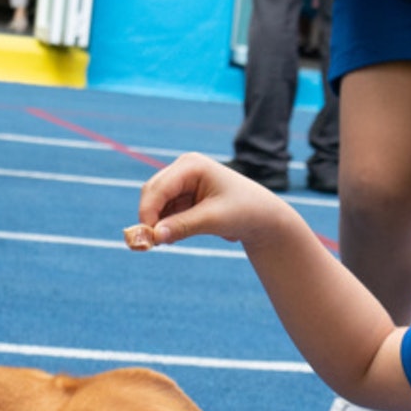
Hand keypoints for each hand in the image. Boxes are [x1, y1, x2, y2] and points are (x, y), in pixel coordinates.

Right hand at [134, 153, 285, 248]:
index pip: (159, 187)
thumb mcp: (214, 220)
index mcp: (191, 165)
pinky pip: (165, 213)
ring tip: (165, 243)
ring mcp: (182, 184)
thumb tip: (155, 236)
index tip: (147, 237)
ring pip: (156, 205)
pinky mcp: (183, 199)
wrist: (263, 218)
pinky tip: (172, 239)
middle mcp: (183, 170)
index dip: (148, 212)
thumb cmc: (244, 212)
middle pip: (152, 194)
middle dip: (149, 218)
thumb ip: (183, 226)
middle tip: (149, 245)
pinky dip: (164, 227)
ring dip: (156, 224)